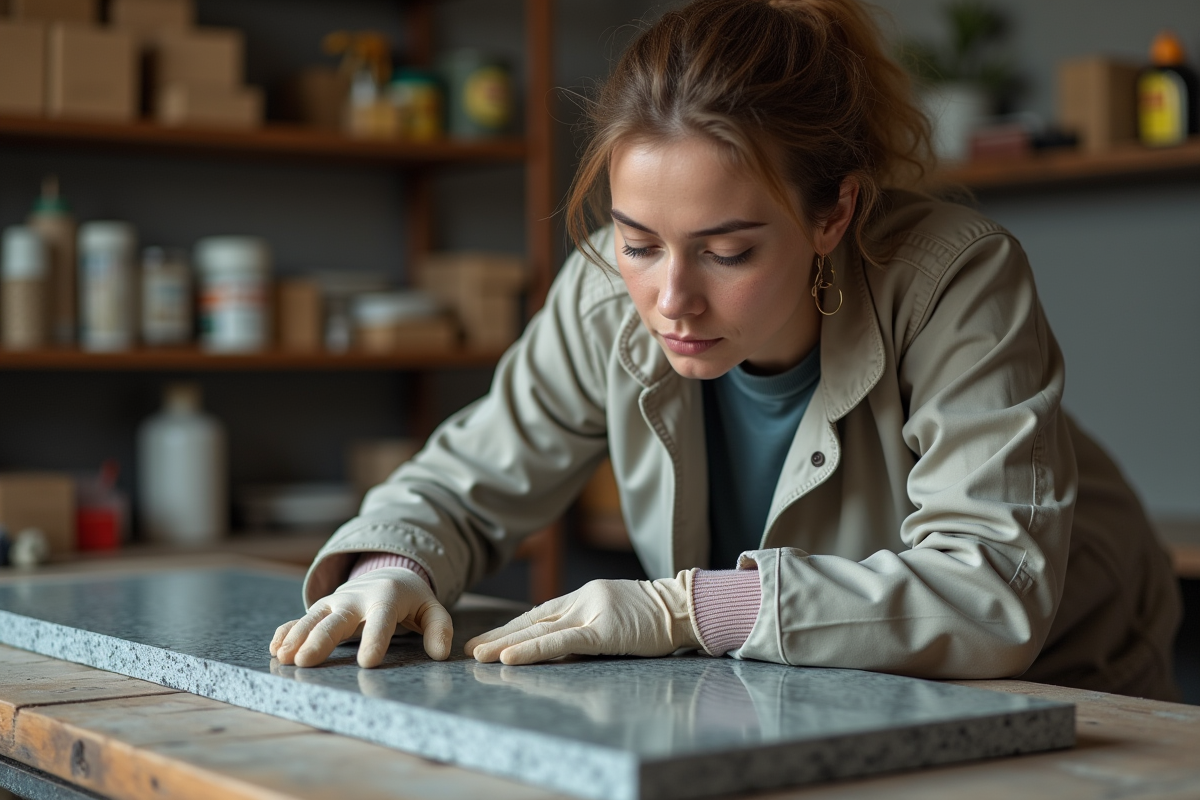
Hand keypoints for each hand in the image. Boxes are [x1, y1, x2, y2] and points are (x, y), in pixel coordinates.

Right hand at [269, 567, 452, 667]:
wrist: (387, 573)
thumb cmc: (411, 600)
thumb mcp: (431, 609)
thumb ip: (439, 628)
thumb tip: (441, 654)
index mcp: (386, 597)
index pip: (380, 619)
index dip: (374, 640)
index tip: (367, 663)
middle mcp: (356, 598)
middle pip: (336, 619)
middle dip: (320, 639)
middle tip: (305, 661)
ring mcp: (335, 602)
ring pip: (313, 618)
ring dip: (297, 637)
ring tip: (284, 658)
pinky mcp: (322, 608)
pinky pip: (300, 618)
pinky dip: (286, 632)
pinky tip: (275, 649)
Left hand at [465, 571, 698, 664]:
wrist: (688, 608)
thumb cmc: (659, 618)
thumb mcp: (618, 619)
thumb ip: (591, 630)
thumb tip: (564, 649)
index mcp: (586, 596)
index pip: (541, 613)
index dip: (513, 627)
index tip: (489, 640)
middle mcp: (583, 600)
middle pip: (533, 620)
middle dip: (500, 636)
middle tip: (471, 649)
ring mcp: (592, 613)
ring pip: (539, 630)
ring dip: (506, 645)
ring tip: (479, 655)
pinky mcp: (603, 630)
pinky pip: (560, 641)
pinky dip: (531, 650)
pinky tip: (509, 658)